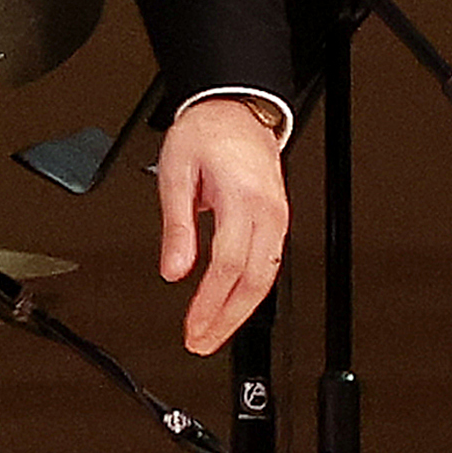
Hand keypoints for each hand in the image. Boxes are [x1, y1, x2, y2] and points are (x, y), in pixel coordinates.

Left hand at [158, 93, 293, 355]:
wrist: (235, 110)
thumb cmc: (206, 133)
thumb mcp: (175, 173)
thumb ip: (176, 226)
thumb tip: (174, 270)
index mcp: (243, 198)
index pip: (228, 265)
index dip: (210, 302)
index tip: (192, 326)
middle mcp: (268, 212)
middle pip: (254, 280)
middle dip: (227, 318)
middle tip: (202, 342)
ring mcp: (277, 217)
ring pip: (266, 277)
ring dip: (240, 311)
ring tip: (214, 333)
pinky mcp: (276, 220)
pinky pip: (268, 263)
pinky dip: (250, 291)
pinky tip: (232, 305)